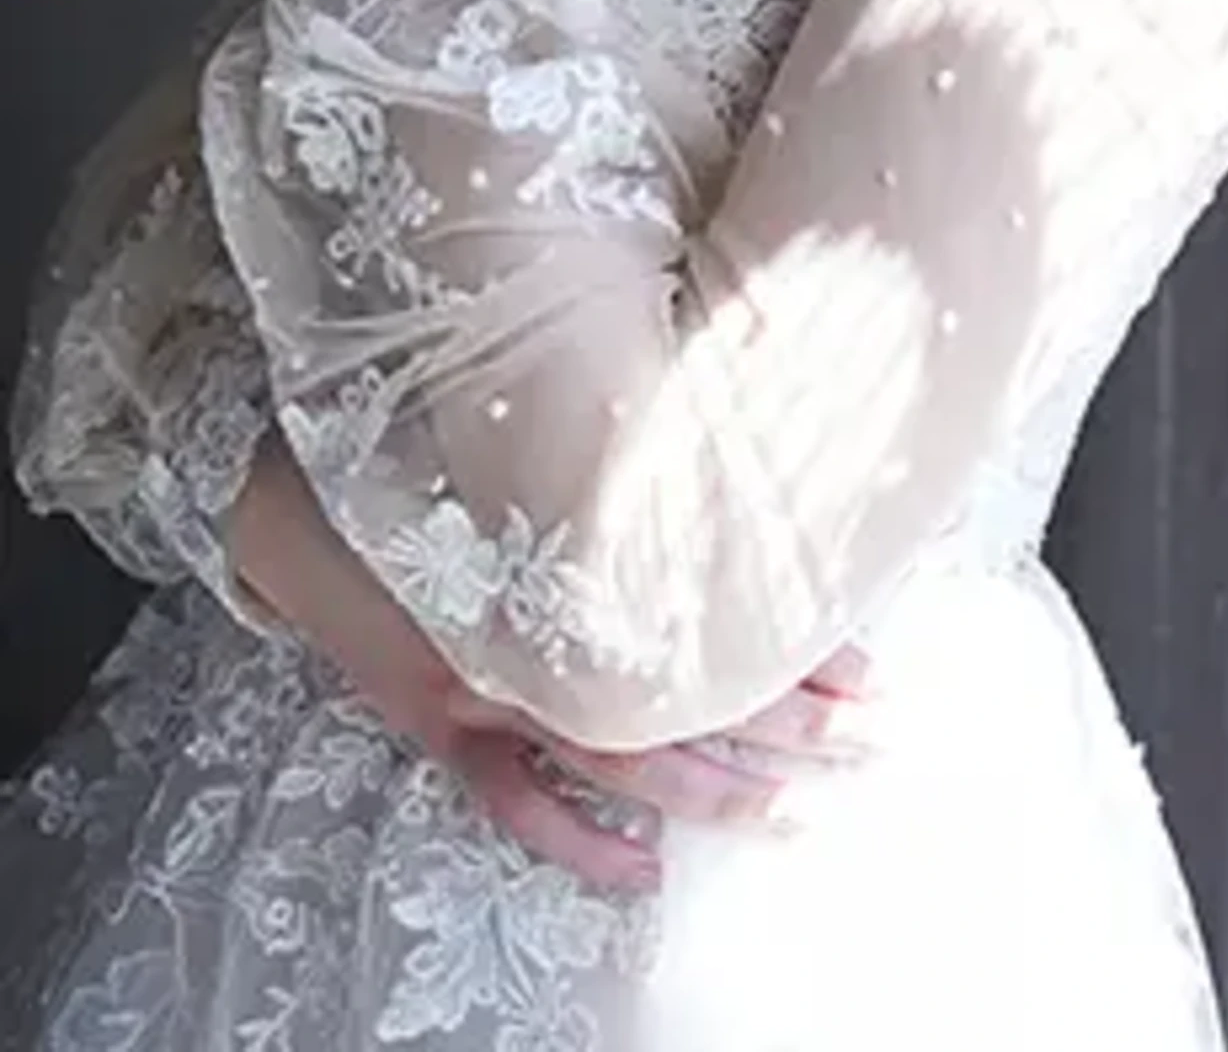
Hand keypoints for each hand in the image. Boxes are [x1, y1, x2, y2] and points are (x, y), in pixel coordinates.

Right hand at [227, 430, 882, 891]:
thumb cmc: (427, 422)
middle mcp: (541, 620)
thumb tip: (742, 426)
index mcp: (579, 544)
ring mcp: (487, 675)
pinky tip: (643, 870)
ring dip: (712, 787)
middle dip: (787, 720)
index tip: (870, 661)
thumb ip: (630, 436)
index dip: (795, 646)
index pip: (712, 616)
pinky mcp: (435, 710)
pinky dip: (574, 841)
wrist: (295, 465)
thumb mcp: (538, 418)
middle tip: (870, 735)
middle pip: (689, 691)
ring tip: (796, 809)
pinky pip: (510, 798)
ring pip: (618, 756)